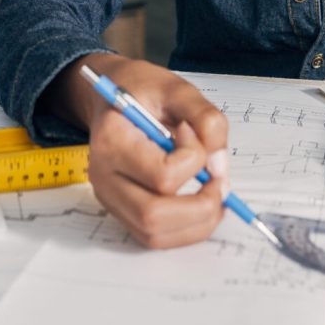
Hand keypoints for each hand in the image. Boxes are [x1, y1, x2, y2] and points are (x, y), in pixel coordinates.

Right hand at [52, 53, 228, 248]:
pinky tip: (201, 203)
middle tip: (220, 183)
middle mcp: (104, 176)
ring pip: (154, 235)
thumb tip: (218, 165)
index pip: (162, 175)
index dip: (193, 158)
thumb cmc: (139, 89)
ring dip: (196, 224)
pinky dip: (185, 228)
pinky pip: (154, 237)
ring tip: (214, 194)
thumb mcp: (175, 87)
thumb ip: (205, 118)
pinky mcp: (121, 209)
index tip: (192, 131)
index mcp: (112, 140)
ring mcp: (110, 197)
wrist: (109, 94)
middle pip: (153, 216)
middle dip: (200, 207)